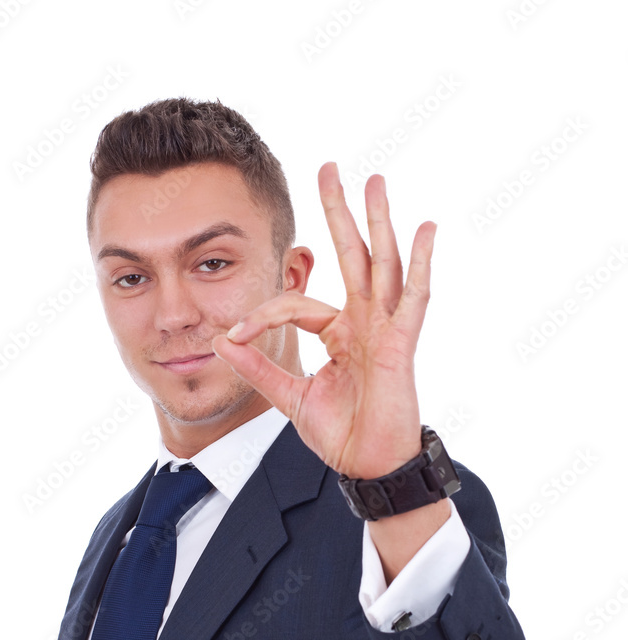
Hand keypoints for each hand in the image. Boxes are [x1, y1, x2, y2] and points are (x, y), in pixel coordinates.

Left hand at [212, 162, 436, 479]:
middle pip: (351, 256)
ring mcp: (385, 330)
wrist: (368, 467)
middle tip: (329, 166)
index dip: (261, 316)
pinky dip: (419, 265)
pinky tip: (425, 230)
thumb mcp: (291, 396)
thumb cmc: (342, 434)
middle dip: (339, 212)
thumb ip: (259, 368)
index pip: (296, 305)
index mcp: (339, 332)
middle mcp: (364, 322)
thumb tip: (221, 343)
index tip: (232, 338)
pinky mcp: (401, 345)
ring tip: (376, 181)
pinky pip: (413, 299)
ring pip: (382, 265)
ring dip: (378, 223)